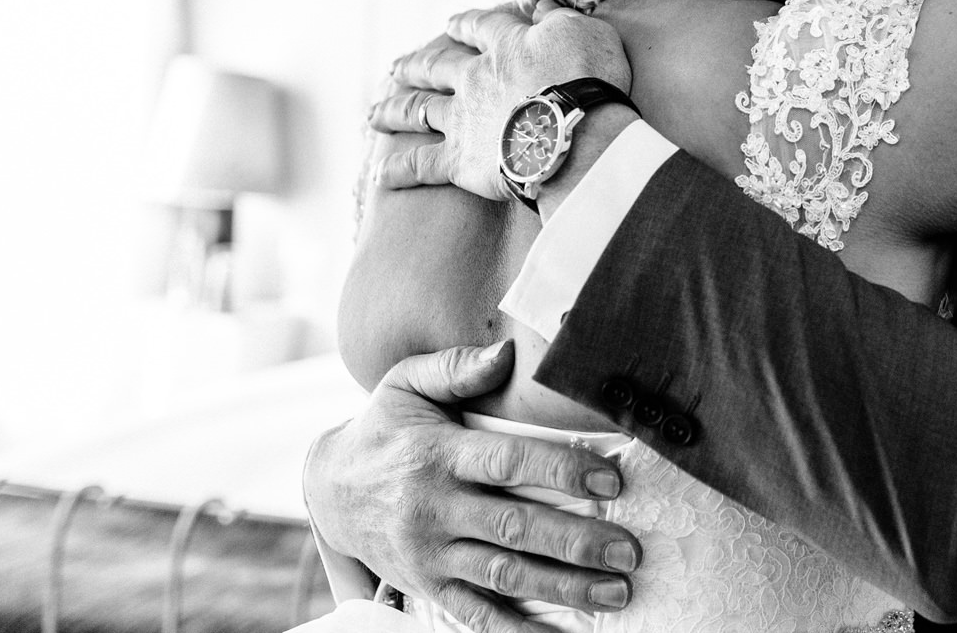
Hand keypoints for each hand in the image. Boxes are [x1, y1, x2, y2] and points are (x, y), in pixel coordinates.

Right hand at [304, 342, 642, 630]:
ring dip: (563, 588)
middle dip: (576, 543)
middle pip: (514, 528)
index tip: (611, 481)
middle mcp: (434, 508)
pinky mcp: (426, 586)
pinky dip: (517, 630)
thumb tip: (506, 351)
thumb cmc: (384, 427)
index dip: (560, 471)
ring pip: (504, 575)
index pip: (506, 463)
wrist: (328, 488)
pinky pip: (475, 615)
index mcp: (438, 454)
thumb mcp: (406, 384)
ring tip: (615, 592)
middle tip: (628, 552)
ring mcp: (430, 554)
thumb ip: (457, 368)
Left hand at [368, 0, 631, 197]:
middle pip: (435, 66)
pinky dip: (397, 169)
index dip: (463, 24)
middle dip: (414, 65)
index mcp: (505, 45)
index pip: (478, 27)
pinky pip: (419, 164)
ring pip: (416, 110)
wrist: (576, 131)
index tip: (450, 24)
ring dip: (392, 111)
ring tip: (373, 114)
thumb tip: (543, 6)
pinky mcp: (459, 160)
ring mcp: (461, 119)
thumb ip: (559, 19)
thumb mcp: (586, 31)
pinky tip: (377, 174)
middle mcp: (474, 78)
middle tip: (396, 68)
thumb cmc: (591, 80)